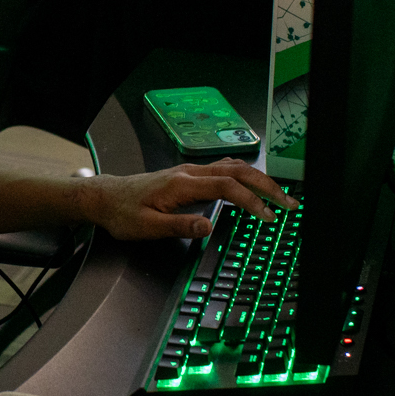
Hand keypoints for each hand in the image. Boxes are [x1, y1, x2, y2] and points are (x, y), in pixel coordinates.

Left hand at [80, 157, 295, 240]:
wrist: (106, 197)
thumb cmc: (123, 213)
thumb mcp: (147, 227)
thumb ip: (179, 226)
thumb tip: (209, 226)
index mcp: (182, 184)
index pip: (227, 186)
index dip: (251, 200)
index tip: (268, 216)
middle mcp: (189, 173)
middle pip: (238, 171)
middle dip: (267, 185)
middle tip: (289, 202)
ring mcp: (190, 172)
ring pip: (233, 168)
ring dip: (258, 179)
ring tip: (279, 195)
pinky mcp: (189, 176)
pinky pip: (223, 171)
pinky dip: (244, 177)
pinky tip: (253, 186)